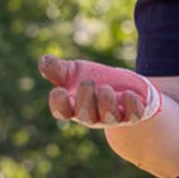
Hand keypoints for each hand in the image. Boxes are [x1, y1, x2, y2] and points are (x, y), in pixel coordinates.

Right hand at [39, 55, 160, 127]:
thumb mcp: (75, 72)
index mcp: (74, 106)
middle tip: (87, 82)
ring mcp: (114, 116)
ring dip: (106, 103)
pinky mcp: (134, 114)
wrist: (126, 88)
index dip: (58, 104)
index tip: (58, 91)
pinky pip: (134, 115)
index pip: (62, 111)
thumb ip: (58, 69)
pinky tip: (128, 94)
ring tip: (105, 88)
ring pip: (109, 117)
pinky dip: (131, 106)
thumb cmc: (94, 80)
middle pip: (85, 115)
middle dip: (85, 100)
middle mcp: (93, 115)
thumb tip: (44, 60)